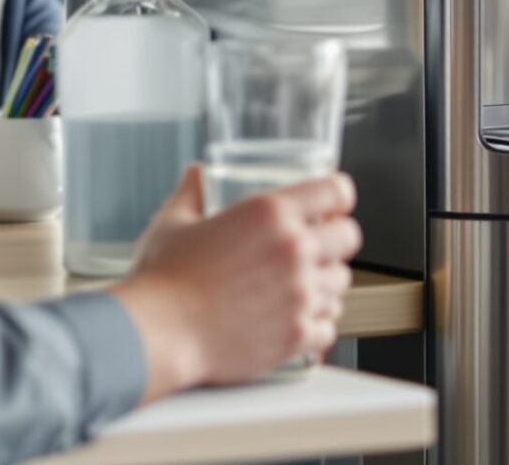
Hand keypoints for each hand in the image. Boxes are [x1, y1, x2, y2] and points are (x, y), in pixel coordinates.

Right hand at [114, 168, 363, 400]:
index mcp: (271, 213)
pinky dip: (318, 323)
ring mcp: (301, 293)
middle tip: (317, 249)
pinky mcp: (298, 334)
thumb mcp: (174, 223)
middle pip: (350, 236)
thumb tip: (196, 174)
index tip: (332, 206)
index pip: (337, 190)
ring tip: (301, 288)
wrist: (157, 333)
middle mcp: (294, 249)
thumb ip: (191, 194)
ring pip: (343, 283)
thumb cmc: (163, 280)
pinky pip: (331, 326)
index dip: (337, 197)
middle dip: (336, 241)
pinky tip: (298, 319)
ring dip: (326, 284)